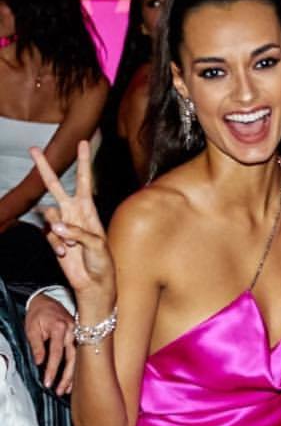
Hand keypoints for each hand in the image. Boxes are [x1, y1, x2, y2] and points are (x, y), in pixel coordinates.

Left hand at [24, 295, 75, 395]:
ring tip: (65, 390)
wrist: (47, 300)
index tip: (48, 382)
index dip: (53, 369)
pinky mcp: (80, 336)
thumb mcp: (32, 329)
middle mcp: (73, 331)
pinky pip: (79, 355)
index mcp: (60, 328)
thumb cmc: (38, 314)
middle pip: (72, 358)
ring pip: (78, 358)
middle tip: (59, 391)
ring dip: (73, 375)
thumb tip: (39, 363)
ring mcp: (78, 333)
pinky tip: (72, 379)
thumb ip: (37, 346)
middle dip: (66, 377)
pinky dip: (76, 368)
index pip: (57, 353)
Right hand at [30, 140, 115, 306]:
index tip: (83, 142)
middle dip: (44, 168)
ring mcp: (62, 226)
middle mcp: (73, 213)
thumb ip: (78, 233)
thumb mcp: (97, 245)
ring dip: (57, 230)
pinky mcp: (54, 239)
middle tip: (33, 149)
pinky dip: (56, 245)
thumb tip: (57, 228)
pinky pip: (48, 235)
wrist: (94, 283)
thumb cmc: (102, 262)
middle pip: (55, 185)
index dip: (83, 161)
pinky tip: (66, 254)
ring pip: (48, 213)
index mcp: (88, 209)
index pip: (84, 180)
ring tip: (70, 245)